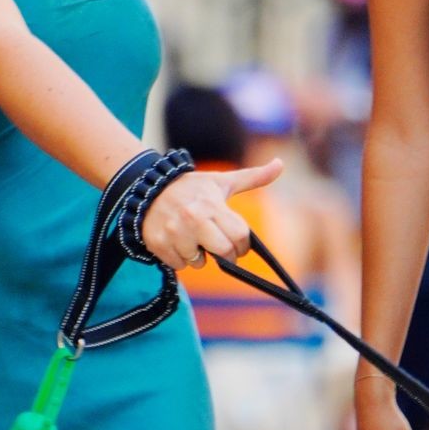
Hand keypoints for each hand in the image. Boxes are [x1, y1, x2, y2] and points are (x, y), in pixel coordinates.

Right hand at [140, 158, 282, 269]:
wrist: (148, 188)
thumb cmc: (191, 188)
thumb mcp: (222, 181)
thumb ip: (253, 177)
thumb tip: (280, 164)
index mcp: (212, 205)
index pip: (240, 236)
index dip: (243, 244)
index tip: (238, 242)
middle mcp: (193, 219)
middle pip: (223, 252)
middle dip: (225, 254)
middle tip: (220, 248)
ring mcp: (174, 232)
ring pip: (199, 262)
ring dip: (199, 256)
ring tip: (193, 238)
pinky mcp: (158, 243)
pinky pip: (179, 265)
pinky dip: (181, 259)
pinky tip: (177, 242)